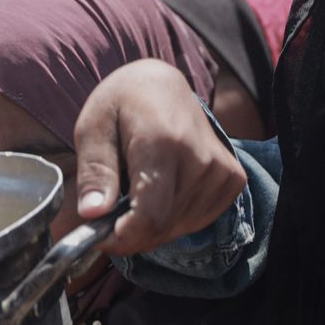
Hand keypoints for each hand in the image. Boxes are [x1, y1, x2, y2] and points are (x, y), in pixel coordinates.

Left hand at [72, 60, 247, 255]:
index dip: (122, 238)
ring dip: (153, 224)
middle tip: (112, 209)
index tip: (101, 236)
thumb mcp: (93, 128)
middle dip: (132, 231)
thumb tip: (91, 214)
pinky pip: (199, 221)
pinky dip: (175, 218)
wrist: (164, 86)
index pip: (150, 216)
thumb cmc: (124, 105)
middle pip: (163, 227)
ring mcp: (221, 170)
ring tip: (139, 190)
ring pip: (180, 228)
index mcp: (163, 143)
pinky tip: (164, 191)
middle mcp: (200, 158)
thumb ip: (95, 172)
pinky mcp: (232, 178)